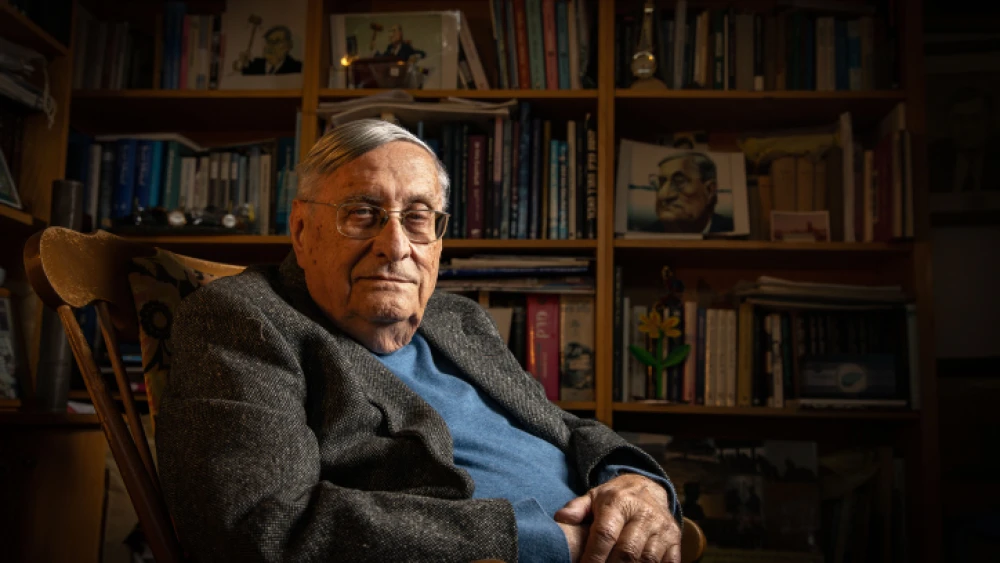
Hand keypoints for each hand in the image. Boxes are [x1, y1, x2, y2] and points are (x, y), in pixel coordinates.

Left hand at [554, 474, 681, 562]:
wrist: (649, 486)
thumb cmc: (615, 497)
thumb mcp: (594, 496)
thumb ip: (578, 508)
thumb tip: (561, 518)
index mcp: (619, 502)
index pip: (605, 534)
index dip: (594, 556)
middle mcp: (643, 513)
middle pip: (627, 551)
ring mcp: (661, 527)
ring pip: (648, 559)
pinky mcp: (675, 537)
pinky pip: (670, 561)